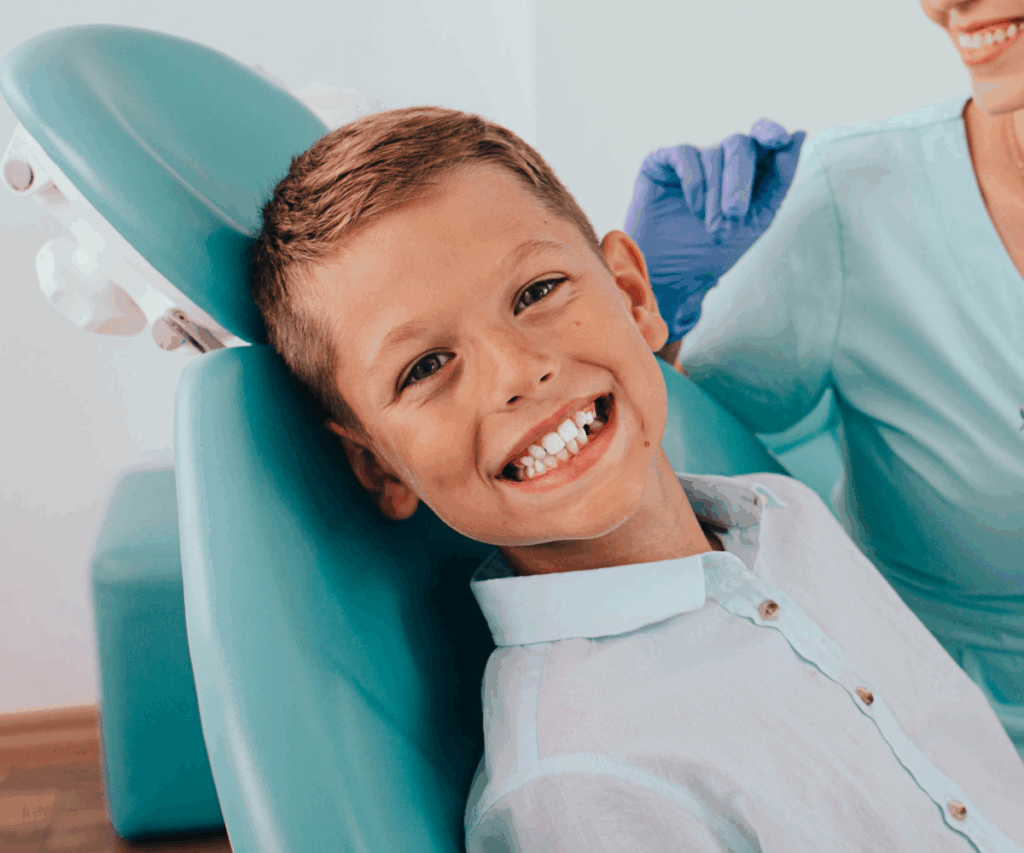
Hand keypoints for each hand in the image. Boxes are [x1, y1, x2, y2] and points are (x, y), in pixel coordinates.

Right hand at [625, 119, 804, 340]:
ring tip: (711, 226)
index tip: (780, 140)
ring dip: (717, 193)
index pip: (762, 136)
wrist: (671, 277)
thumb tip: (800, 133)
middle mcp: (716, 161)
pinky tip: (693, 209)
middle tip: (735, 214)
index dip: (771, 132)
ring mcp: (688, 161)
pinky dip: (694, 183)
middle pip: (739, 143)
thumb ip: (780, 178)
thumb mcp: (758, 219)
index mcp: (744, 171)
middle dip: (741, 180)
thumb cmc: (714, 252)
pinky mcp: (659, 164)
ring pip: (713, 152)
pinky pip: (684, 154)